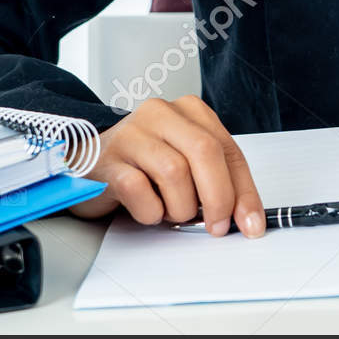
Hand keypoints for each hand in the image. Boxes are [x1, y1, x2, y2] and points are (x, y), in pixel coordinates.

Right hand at [68, 96, 265, 236]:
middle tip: (216, 226)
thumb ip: (217, 181)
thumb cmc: (143, 165)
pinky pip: (139, 190)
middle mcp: (161, 114)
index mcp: (189, 111)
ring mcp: (132, 133)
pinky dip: (150, 210)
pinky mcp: (107, 159)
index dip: (244, 191)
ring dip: (179, 206)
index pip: (229, 150)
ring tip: (170, 211)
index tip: (251, 223)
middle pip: (205, 152)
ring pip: (174, 172)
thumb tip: (246, 217)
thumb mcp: (187, 164)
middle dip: (218, 197)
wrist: (87, 163)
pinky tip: (147, 209)